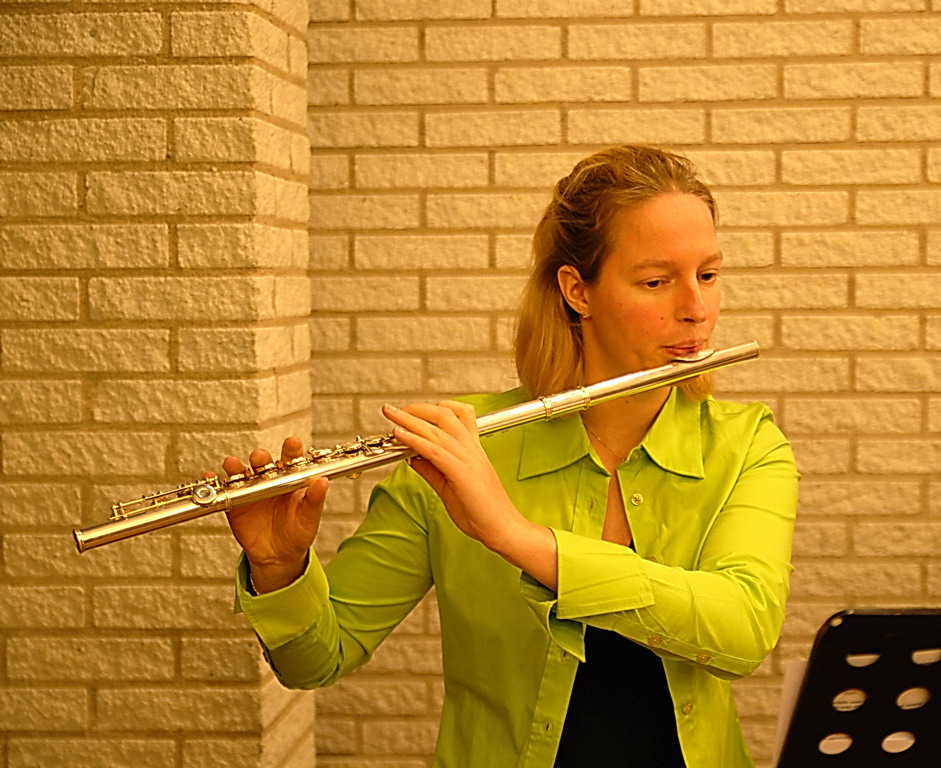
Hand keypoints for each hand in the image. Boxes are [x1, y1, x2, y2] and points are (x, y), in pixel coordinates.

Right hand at [214, 436, 327, 592]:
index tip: (292, 443)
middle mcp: (270, 479)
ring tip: (232, 464)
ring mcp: (251, 489)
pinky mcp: (236, 502)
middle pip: (263, 462)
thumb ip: (315, 500)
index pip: (292, 458)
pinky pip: (225, 489)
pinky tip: (212, 477)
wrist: (279, 556)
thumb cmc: (298, 532)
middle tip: (260, 458)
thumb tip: (323, 481)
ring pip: (242, 473)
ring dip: (236, 466)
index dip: (291, 449)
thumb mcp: (309, 518)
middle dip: (261, 457)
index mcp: (291, 479)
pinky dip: (217, 482)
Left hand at [382, 401, 526, 552]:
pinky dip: (414, 439)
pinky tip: (399, 435)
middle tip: (395, 410)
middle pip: (444, 415)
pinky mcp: (462, 473)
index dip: (434, 408)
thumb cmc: (482, 513)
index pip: (458, 416)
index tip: (412, 411)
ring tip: (391, 414)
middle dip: (416, 409)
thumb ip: (432, 471)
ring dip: (409, 419)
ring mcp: (468, 460)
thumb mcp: (449, 488)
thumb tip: (414, 458)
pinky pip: (434, 450)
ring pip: (436, 429)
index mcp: (473, 451)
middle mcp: (472, 450)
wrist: (504, 529)